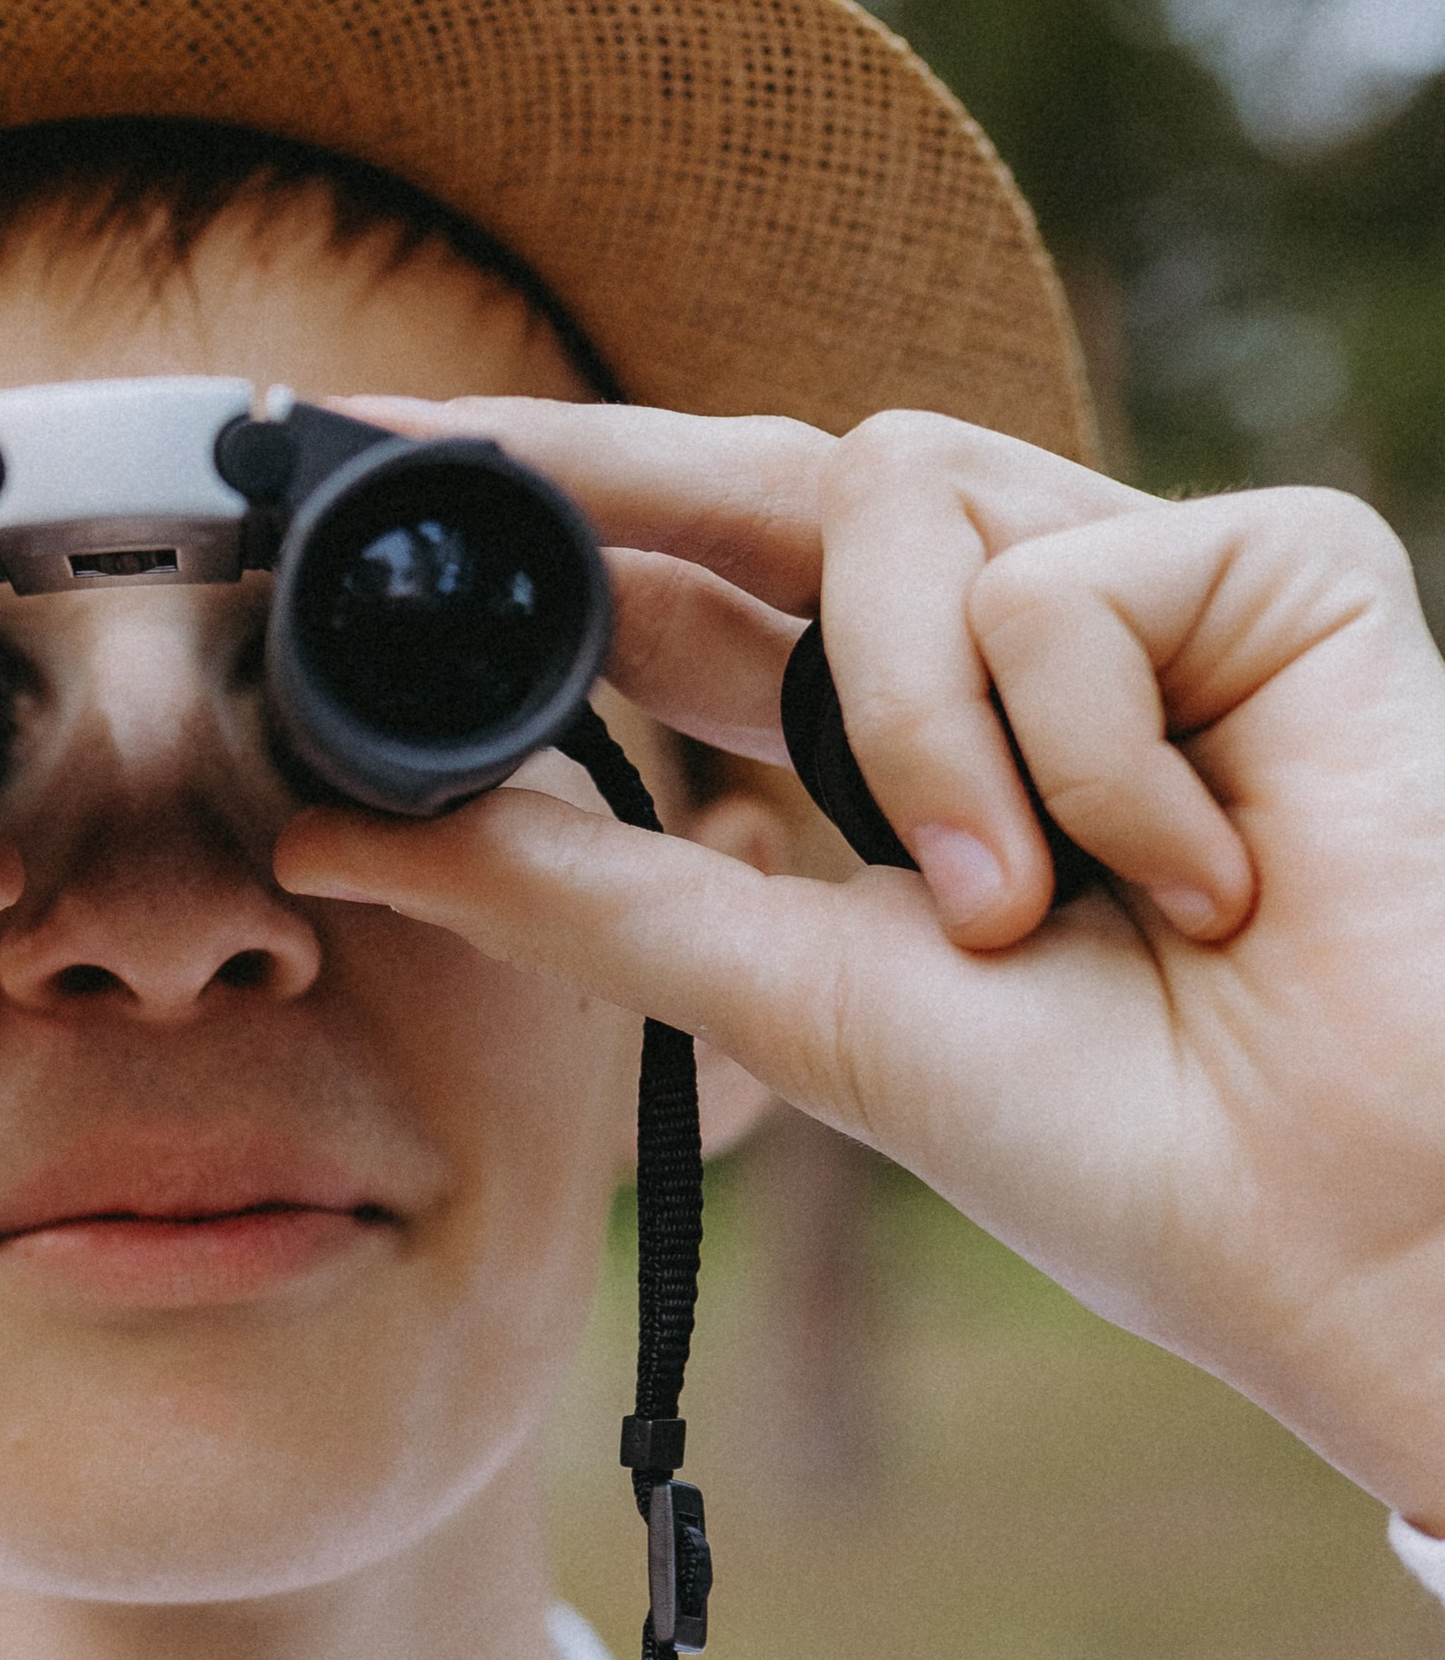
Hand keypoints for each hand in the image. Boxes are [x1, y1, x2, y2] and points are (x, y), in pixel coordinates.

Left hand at [278, 399, 1444, 1530]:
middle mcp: (1008, 640)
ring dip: (920, 732)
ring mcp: (1148, 586)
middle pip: (765, 476)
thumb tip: (329, 831)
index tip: (349, 462)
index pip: (682, 591)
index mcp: (889, 740)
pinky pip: (1075, 585)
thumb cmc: (1106, 1140)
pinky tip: (1203, 883)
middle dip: (593, 456)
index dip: (536, 523)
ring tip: (1027, 916)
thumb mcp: (784, 995)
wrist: (1330, 1218)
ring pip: (900, 501)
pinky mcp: (1281, 563)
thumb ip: (572, 890)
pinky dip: (1098, 761)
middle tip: (424, 441)